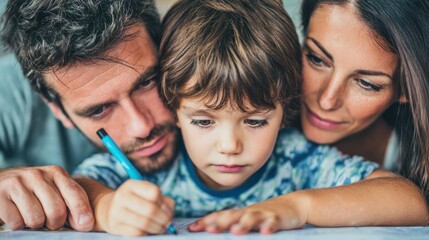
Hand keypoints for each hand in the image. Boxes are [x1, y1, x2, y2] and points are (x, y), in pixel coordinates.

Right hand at [0, 166, 93, 230]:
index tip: (86, 225)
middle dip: (55, 223)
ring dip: (35, 224)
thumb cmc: (33, 190)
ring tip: (31, 215)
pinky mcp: (0, 194)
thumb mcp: (53, 189)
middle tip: (48, 221)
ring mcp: (18, 183)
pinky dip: (18, 225)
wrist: (0, 181)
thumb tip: (86, 223)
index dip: (81, 211)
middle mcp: (38, 175)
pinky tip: (17, 214)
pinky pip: (17, 222)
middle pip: (57, 211)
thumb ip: (70, 202)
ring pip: (36, 219)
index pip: (74, 192)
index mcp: (56, 173)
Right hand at [97, 180, 173, 236]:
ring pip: (144, 222)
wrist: (108, 209)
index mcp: (131, 185)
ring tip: (160, 228)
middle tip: (167, 222)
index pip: (154, 192)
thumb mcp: (146, 194)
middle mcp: (122, 196)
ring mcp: (116, 211)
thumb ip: (163, 200)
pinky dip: (146, 233)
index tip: (164, 208)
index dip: (163, 202)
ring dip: (157, 227)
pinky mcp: (114, 226)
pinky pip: (136, 232)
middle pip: (150, 209)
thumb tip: (168, 212)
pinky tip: (148, 230)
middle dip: (163, 218)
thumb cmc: (135, 201)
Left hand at [188, 193, 307, 233]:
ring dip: (243, 224)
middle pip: (232, 216)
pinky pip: (273, 223)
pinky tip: (265, 233)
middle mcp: (249, 212)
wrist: (294, 204)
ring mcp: (264, 214)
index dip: (206, 221)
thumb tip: (211, 230)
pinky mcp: (278, 218)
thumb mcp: (248, 219)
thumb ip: (233, 224)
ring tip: (235, 231)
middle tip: (208, 229)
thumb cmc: (266, 215)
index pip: (220, 216)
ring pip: (251, 218)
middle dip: (220, 222)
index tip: (192, 228)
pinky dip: (269, 227)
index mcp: (240, 213)